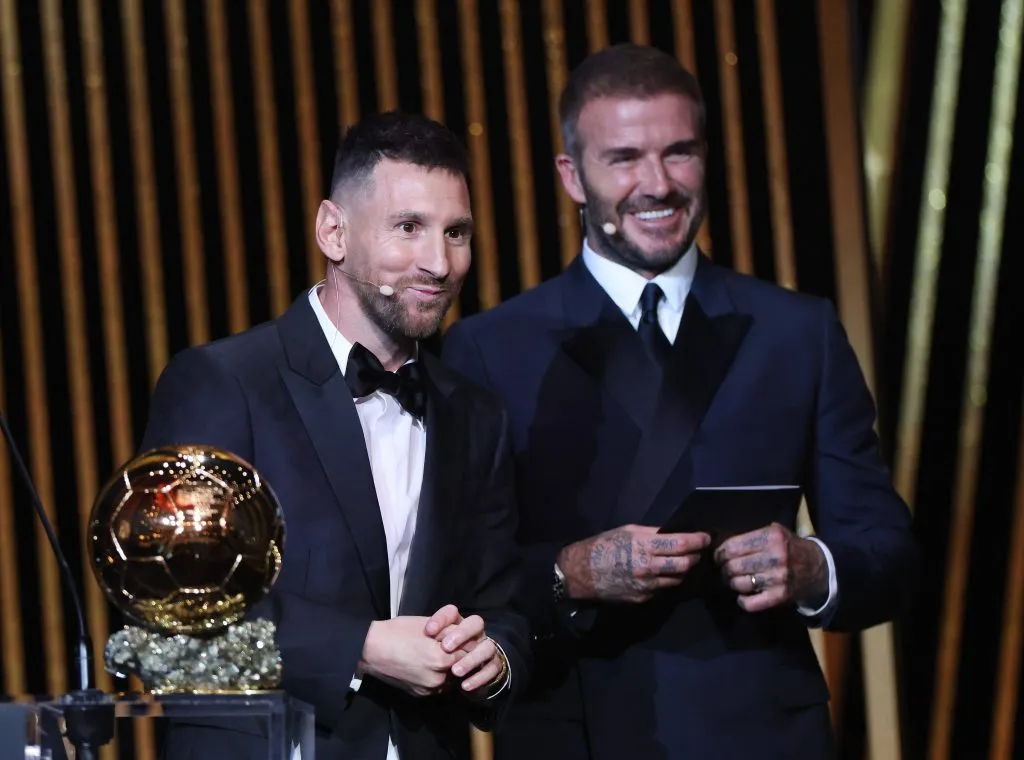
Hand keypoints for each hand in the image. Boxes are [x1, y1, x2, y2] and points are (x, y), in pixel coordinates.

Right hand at [358, 616, 456, 696]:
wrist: (371, 649)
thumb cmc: (397, 631)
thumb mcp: (428, 625)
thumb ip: (450, 633)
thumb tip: (464, 636)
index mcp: (441, 659)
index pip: (467, 653)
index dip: (464, 644)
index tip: (458, 639)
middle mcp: (437, 678)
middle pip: (460, 667)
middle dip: (456, 657)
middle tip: (447, 647)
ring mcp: (428, 689)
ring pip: (449, 679)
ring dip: (447, 670)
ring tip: (435, 656)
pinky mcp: (419, 695)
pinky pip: (437, 687)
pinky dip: (436, 677)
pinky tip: (426, 666)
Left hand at [425, 605, 506, 696]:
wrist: (452, 677)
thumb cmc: (430, 658)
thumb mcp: (423, 649)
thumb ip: (426, 642)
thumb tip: (425, 638)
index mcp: (457, 623)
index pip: (452, 612)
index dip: (442, 619)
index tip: (429, 631)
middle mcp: (474, 633)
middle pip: (476, 623)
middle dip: (462, 634)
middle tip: (446, 648)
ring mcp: (485, 648)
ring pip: (487, 647)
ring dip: (472, 659)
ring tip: (455, 671)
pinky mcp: (491, 666)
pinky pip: (492, 669)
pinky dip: (479, 677)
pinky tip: (464, 686)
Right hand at [555, 525, 710, 602]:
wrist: (581, 573)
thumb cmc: (603, 546)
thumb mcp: (627, 531)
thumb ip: (652, 533)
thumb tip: (674, 534)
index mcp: (644, 545)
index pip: (682, 544)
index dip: (698, 540)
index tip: (706, 537)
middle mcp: (648, 567)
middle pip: (686, 565)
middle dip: (696, 557)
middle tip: (697, 551)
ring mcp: (647, 586)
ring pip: (678, 579)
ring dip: (684, 570)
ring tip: (682, 562)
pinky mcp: (643, 598)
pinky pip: (663, 588)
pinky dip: (667, 580)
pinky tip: (662, 573)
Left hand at [713, 522, 827, 611]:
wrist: (818, 568)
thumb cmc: (790, 548)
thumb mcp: (776, 532)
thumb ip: (752, 536)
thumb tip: (720, 544)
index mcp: (772, 537)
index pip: (734, 546)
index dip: (720, 553)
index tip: (717, 556)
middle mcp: (775, 557)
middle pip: (734, 565)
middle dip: (723, 568)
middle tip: (723, 569)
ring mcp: (778, 578)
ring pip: (740, 583)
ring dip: (731, 583)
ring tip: (732, 580)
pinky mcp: (780, 596)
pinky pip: (751, 603)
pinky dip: (742, 601)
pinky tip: (742, 596)